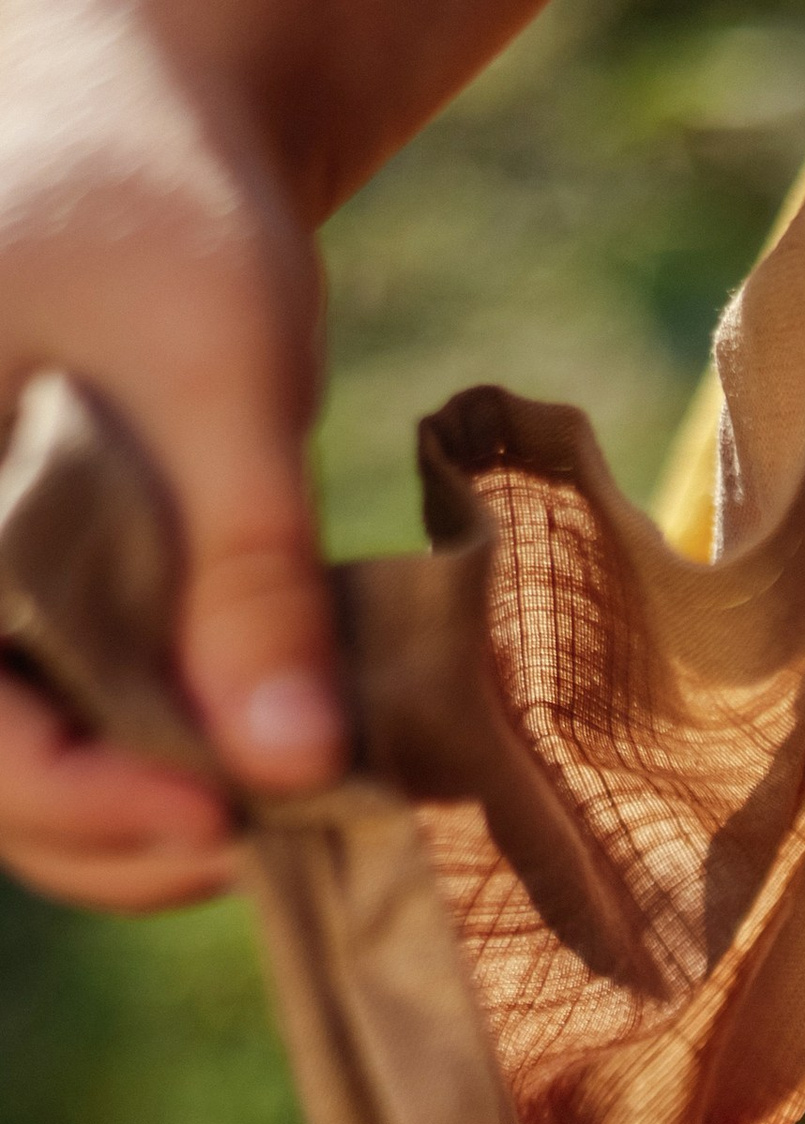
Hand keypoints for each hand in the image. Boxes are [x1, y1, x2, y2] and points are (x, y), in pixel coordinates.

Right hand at [0, 3, 342, 907]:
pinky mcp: (28, 607)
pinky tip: (264, 766)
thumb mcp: (219, 367)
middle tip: (269, 839)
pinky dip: (162, 768)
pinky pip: (71, 728)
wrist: (136, 124)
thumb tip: (296, 765)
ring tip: (281, 815)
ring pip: (28, 775)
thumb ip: (248, 566)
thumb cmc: (156, 202)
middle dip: (123, 836)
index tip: (223, 821)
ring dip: (148, 824)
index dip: (80, 799)